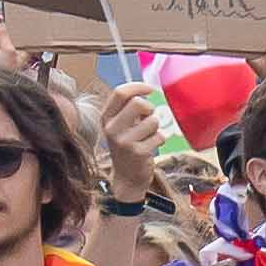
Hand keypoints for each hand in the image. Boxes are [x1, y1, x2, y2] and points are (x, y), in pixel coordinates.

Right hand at [98, 83, 165, 203]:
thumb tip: (145, 90)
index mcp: (106, 118)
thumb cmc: (127, 146)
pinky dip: (159, 140)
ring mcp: (124, 141)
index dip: (138, 87)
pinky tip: (150, 147)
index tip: (150, 90)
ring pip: (152, 121)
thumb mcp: (120, 126)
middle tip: (148, 118)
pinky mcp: (138, 152)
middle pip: (138, 103)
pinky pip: (159, 136)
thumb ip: (128, 108)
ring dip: (155, 127)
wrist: (127, 178)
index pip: (120, 92)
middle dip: (149, 109)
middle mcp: (111, 129)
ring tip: (147, 136)